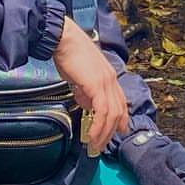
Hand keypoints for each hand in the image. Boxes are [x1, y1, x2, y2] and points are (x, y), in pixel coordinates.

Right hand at [52, 16, 128, 155]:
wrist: (63, 38)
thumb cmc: (68, 53)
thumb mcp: (79, 76)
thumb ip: (85, 90)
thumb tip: (87, 104)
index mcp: (108, 76)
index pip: (120, 101)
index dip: (121, 118)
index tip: (117, 131)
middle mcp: (111, 79)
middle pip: (118, 111)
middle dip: (110, 132)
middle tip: (101, 145)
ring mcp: (106, 81)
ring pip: (112, 114)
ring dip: (104, 133)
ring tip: (95, 145)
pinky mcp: (97, 85)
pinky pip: (102, 111)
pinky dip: (99, 126)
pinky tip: (92, 135)